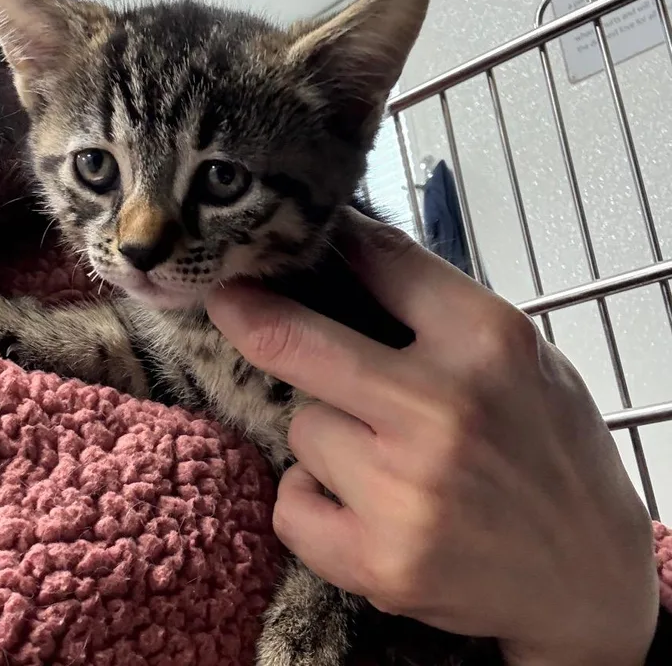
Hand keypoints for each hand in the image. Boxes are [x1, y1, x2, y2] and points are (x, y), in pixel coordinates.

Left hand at [207, 211, 658, 665]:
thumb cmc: (551, 450)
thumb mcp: (523, 358)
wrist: (587, 577)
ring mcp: (406, 491)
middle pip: (299, 342)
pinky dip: (314, 499)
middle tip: (227, 299)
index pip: (383, 262)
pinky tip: (363, 506)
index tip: (280, 235)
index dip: (326, 242)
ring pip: (301, 429)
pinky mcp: (381, 562)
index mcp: (487, 343)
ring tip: (382, 458)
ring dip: (326, 435)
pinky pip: (291, 503)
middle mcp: (443, 410)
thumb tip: (352, 256)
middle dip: (250, 314)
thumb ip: (441, 311)